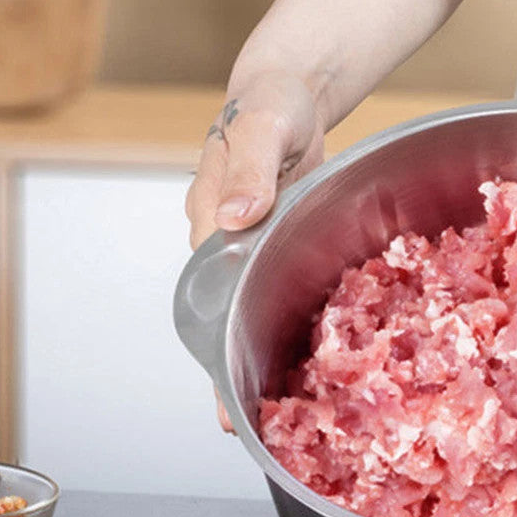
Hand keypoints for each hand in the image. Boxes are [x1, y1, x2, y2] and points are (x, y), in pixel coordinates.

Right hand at [185, 71, 325, 429]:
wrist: (290, 92)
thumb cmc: (270, 102)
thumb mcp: (261, 126)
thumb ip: (247, 170)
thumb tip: (234, 219)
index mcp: (209, 218)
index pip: (206, 291)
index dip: (213, 340)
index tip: (222, 384)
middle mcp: (225, 241)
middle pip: (221, 312)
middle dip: (227, 367)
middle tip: (238, 424)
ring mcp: (254, 246)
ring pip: (251, 306)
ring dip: (257, 351)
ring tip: (271, 412)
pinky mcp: (282, 243)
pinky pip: (282, 286)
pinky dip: (290, 319)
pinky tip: (309, 354)